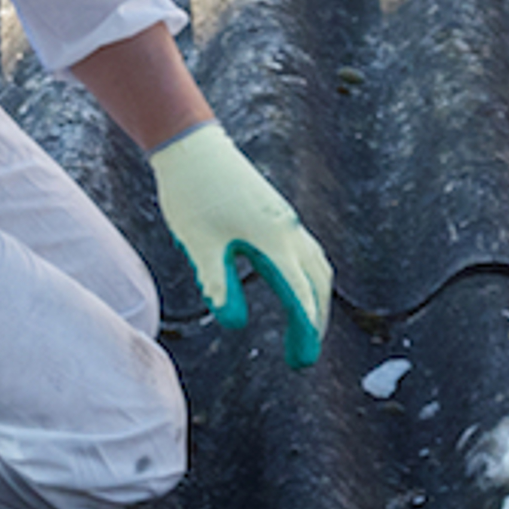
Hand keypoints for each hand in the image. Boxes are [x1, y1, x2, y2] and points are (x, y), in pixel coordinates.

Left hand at [148, 122, 332, 366]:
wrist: (190, 146)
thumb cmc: (190, 194)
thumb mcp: (198, 245)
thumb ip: (218, 284)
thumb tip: (235, 324)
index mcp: (272, 240)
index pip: (299, 295)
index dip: (304, 331)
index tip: (302, 362)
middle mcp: (286, 230)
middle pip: (317, 282)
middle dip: (316, 320)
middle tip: (303, 355)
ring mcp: (283, 219)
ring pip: (315, 265)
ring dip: (315, 298)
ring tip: (304, 328)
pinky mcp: (274, 213)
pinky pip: (305, 251)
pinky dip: (308, 277)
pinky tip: (292, 288)